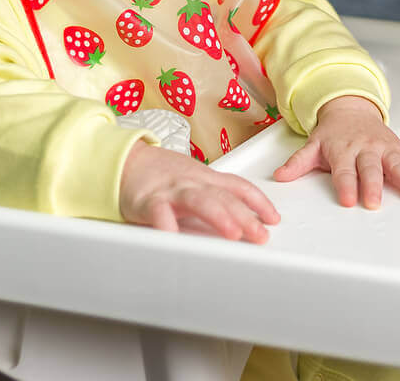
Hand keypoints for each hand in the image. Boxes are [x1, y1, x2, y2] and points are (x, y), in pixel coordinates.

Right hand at [119, 141, 279, 241]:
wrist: (125, 160)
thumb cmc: (161, 174)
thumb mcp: (194, 180)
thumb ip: (215, 195)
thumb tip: (243, 215)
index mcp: (206, 178)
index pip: (239, 187)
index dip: (259, 201)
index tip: (274, 218)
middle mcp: (193, 182)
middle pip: (225, 197)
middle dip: (246, 216)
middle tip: (261, 235)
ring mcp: (171, 190)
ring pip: (199, 201)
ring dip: (218, 216)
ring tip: (233, 233)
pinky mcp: (147, 200)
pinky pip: (159, 212)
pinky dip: (168, 226)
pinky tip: (176, 239)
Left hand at [272, 95, 399, 208]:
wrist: (350, 107)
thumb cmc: (332, 133)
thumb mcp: (312, 145)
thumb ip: (298, 162)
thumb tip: (279, 176)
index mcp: (344, 150)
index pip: (344, 171)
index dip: (346, 185)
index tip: (348, 200)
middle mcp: (366, 149)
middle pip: (371, 169)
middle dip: (373, 185)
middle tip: (375, 202)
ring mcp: (385, 149)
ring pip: (397, 164)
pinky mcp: (399, 149)